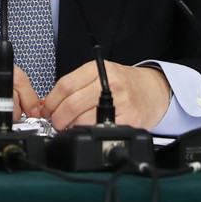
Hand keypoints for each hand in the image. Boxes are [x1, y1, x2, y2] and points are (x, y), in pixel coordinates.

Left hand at [42, 61, 170, 130]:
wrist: (153, 91)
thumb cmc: (124, 83)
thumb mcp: (100, 74)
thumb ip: (75, 85)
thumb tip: (47, 103)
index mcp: (99, 69)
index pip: (66, 85)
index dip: (52, 100)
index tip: (47, 109)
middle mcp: (109, 83)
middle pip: (72, 103)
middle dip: (57, 117)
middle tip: (55, 122)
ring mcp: (120, 102)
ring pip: (83, 119)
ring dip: (70, 127)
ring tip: (70, 126)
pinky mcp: (128, 120)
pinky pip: (99, 129)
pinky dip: (86, 132)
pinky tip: (85, 130)